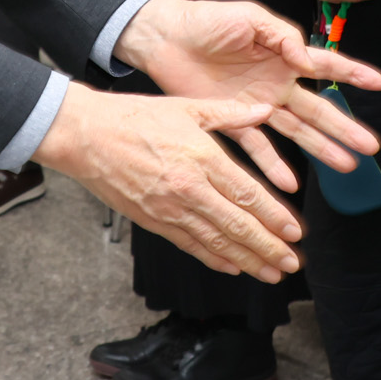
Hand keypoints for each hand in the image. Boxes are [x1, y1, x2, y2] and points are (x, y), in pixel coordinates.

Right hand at [32, 84, 303, 279]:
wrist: (85, 136)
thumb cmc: (132, 117)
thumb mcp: (186, 106)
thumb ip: (229, 113)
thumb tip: (263, 110)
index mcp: (201, 157)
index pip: (248, 195)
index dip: (275, 218)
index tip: (295, 233)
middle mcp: (189, 189)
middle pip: (237, 226)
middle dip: (269, 248)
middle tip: (291, 263)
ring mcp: (169, 209)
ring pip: (216, 242)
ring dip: (247, 260)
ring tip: (271, 273)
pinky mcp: (153, 221)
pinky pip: (190, 245)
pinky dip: (214, 259)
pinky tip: (232, 267)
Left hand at [114, 0, 380, 188]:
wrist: (166, 37)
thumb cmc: (207, 20)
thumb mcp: (250, 18)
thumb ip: (283, 36)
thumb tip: (308, 62)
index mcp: (283, 55)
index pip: (326, 66)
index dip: (353, 73)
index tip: (380, 83)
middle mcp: (275, 84)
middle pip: (318, 109)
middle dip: (345, 127)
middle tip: (370, 147)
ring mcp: (256, 105)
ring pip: (296, 131)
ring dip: (320, 149)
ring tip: (345, 166)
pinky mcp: (231, 120)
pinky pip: (256, 147)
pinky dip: (272, 166)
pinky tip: (289, 183)